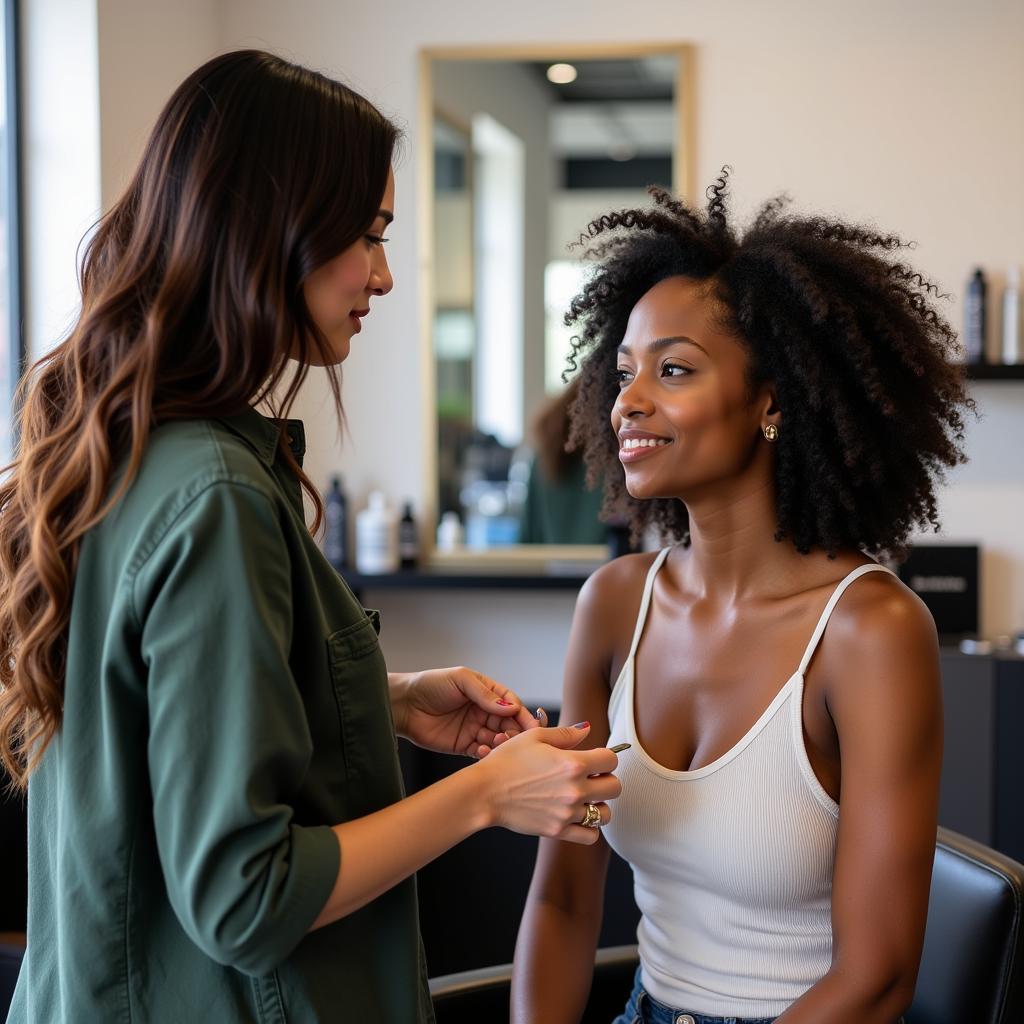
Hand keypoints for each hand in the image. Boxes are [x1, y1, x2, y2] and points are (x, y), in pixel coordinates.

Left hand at [391, 666, 540, 757]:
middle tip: (514, 737)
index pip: (511, 703)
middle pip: (508, 724)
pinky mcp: (463, 746)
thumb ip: (486, 694)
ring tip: (498, 744)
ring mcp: (474, 729)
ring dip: (502, 744)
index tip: (531, 724)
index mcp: (486, 693)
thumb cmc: (431, 685)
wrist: (403, 704)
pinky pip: (482, 753)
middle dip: (515, 732)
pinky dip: (487, 754)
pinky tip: (484, 752)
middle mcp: (483, 712)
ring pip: (497, 740)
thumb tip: (511, 707)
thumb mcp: (461, 680)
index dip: (522, 714)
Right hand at [472, 723, 622, 844]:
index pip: (611, 760)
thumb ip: (566, 733)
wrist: (485, 791)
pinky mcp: (558, 830)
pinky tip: (577, 816)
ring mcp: (567, 813)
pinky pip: (590, 836)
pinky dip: (589, 827)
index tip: (594, 759)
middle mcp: (575, 789)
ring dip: (599, 805)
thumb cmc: (507, 761)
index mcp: (572, 763)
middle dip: (605, 779)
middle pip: (615, 787)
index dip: (605, 757)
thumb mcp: (535, 737)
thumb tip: (588, 729)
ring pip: (605, 814)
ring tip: (584, 798)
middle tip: (590, 778)